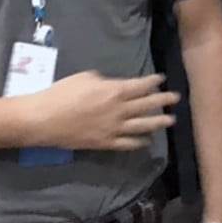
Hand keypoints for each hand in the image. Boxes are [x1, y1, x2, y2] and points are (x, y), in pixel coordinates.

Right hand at [32, 72, 179, 150]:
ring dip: (158, 122)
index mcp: (114, 91)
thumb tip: (111, 85)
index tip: (162, 79)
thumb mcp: (84, 78)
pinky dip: (139, 142)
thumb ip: (103, 81)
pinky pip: (127, 144)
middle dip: (163, 101)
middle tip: (176, 99)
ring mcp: (114, 129)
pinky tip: (146, 141)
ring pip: (142, 126)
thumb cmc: (62, 93)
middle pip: (147, 105)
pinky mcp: (105, 143)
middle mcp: (119, 111)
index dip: (153, 82)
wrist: (45, 119)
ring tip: (170, 120)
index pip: (140, 86)